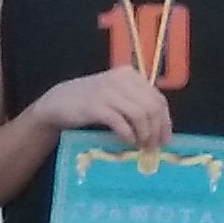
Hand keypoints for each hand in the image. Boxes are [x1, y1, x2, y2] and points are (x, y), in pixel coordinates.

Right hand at [41, 67, 171, 148]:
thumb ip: (136, 105)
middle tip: (153, 147)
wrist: (58, 103)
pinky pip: (120, 122)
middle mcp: (121, 79)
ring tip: (140, 146)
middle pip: (152, 107)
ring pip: (140, 114)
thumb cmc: (90, 103)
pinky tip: (128, 142)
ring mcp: (107, 91)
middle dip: (156, 130)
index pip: (158, 98)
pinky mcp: (95, 106)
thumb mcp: (116, 97)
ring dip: (144, 134)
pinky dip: (128, 134)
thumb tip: (160, 129)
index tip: (165, 140)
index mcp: (130, 75)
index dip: (165, 121)